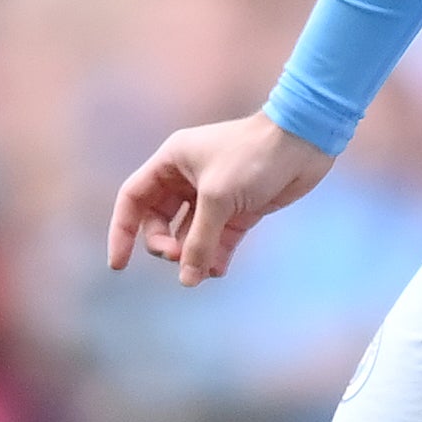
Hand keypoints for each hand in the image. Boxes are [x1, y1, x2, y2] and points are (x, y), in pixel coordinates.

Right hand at [107, 115, 334, 286]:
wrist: (303, 142)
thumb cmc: (253, 157)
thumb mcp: (217, 198)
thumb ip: (199, 240)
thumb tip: (187, 279)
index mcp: (171, 162)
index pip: (133, 198)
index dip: (122, 231)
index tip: (119, 264)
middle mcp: (187, 178)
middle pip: (159, 222)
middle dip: (165, 245)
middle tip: (180, 257)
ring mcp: (214, 195)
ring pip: (189, 235)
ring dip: (192, 256)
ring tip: (205, 270)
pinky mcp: (239, 209)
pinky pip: (217, 239)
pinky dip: (215, 256)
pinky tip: (218, 271)